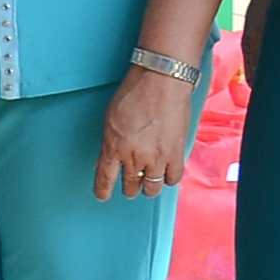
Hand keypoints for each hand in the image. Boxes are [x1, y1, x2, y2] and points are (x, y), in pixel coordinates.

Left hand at [92, 66, 194, 200]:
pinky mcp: (176, 154)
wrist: (161, 82)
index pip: (105, 178)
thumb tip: (105, 160)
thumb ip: (109, 142)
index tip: (103, 196)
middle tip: (132, 184)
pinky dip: (169, 178)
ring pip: (152, 188)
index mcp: (113, 147)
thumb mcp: (110, 119)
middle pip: (131, 186)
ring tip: (149, 181)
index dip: (103, 191)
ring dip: (149, 187)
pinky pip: (173, 179)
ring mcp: (157, 158)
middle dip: (130, 188)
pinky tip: (166, 173)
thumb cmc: (134, 94)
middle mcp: (134, 157)